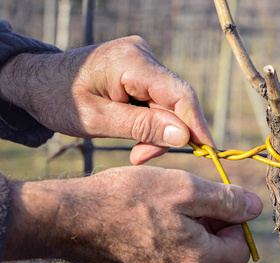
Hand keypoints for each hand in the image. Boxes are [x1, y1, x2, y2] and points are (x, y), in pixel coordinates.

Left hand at [0, 36, 213, 163]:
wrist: (37, 82)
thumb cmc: (60, 100)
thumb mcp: (99, 121)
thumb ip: (143, 127)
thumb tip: (185, 136)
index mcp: (131, 62)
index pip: (179, 94)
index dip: (196, 124)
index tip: (208, 151)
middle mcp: (142, 54)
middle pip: (174, 100)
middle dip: (167, 133)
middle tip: (143, 157)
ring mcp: (141, 59)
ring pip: (167, 102)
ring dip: (157, 130)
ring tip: (136, 151)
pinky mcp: (139, 68)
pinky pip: (157, 98)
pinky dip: (150, 120)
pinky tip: (135, 132)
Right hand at [3, 166, 262, 262]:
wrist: (69, 218)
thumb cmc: (128, 198)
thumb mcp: (185, 188)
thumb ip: (226, 200)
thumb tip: (255, 208)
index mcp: (196, 260)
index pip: (239, 251)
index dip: (235, 224)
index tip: (219, 203)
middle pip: (213, 254)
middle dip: (210, 225)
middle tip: (189, 198)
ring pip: (188, 256)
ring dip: (186, 231)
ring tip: (163, 206)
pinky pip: (164, 261)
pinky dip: (164, 241)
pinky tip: (144, 221)